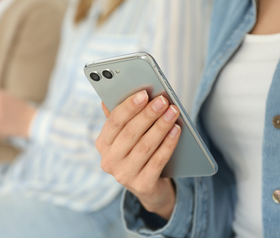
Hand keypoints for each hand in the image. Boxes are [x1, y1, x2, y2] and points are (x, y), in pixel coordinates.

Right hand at [96, 90, 180, 219]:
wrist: (148, 186)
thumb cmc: (137, 151)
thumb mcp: (126, 136)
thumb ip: (121, 117)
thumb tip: (113, 95)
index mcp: (102, 144)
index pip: (114, 122)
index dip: (129, 107)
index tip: (144, 93)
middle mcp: (109, 161)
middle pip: (130, 133)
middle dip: (148, 115)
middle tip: (163, 101)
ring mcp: (124, 175)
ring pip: (145, 146)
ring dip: (160, 127)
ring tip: (173, 112)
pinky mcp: (142, 185)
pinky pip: (157, 161)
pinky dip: (168, 144)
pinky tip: (176, 130)